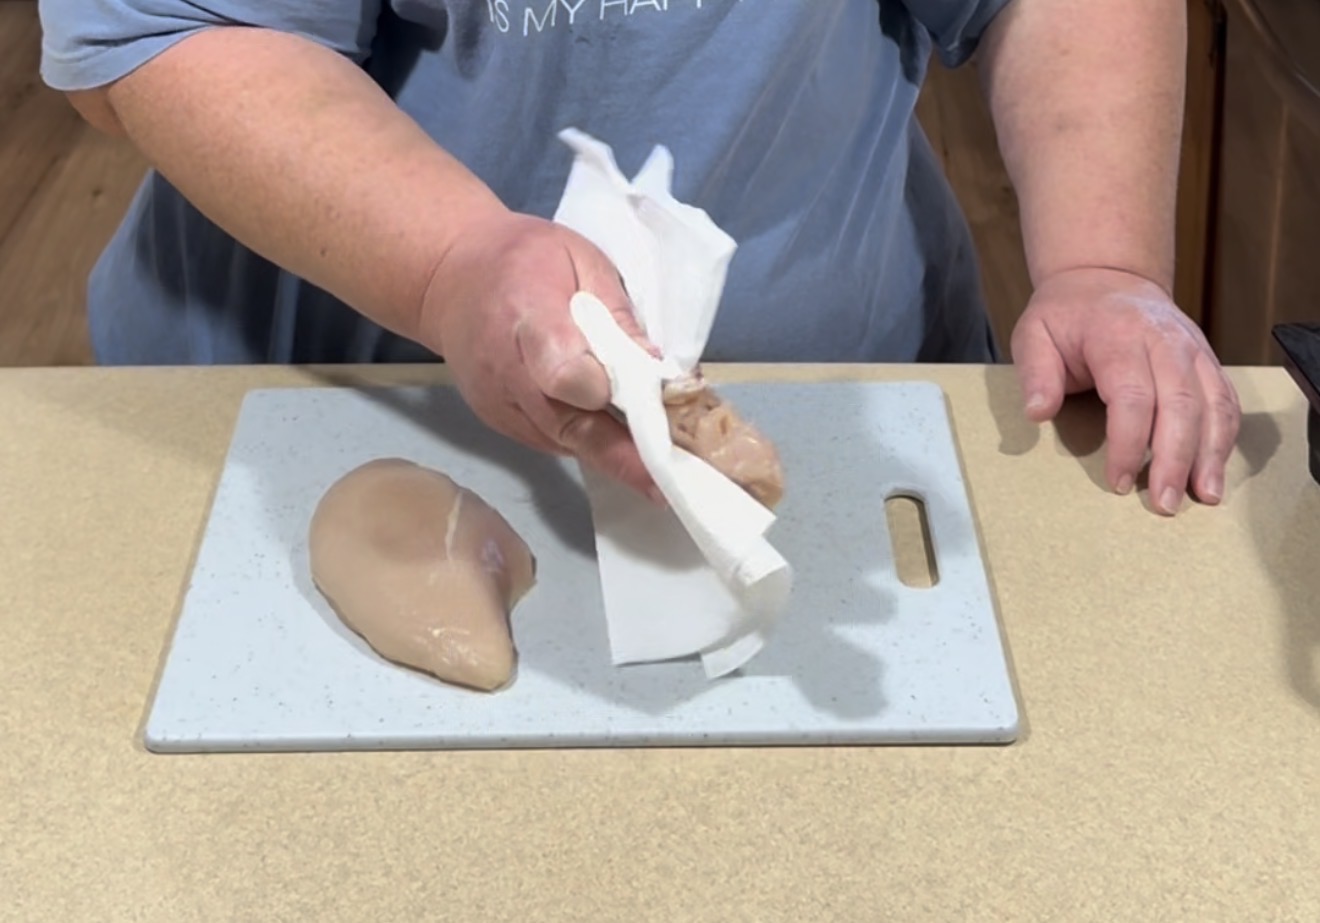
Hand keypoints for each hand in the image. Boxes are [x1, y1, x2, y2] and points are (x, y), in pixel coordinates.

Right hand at [419, 208, 659, 500]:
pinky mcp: (500, 422)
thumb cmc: (524, 259)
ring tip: (662, 474)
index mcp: (528, 316)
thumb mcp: (579, 259)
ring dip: (614, 458)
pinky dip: (589, 444)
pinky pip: (553, 441)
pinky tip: (624, 449)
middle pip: (569, 424)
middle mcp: (508, 372)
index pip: (563, 372)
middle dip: (623, 456)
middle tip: (668, 485)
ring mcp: (500, 404)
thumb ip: (617, 311)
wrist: (451, 278)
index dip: (604, 391)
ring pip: (565, 442)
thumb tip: (657, 366)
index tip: (649, 396)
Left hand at [1010, 266, 1240, 514]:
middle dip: (1174, 459)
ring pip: (1213, 404)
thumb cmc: (1066, 315)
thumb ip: (1035, 373)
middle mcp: (1165, 342)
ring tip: (1203, 497)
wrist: (1106, 278)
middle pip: (1181, 405)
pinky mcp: (1207, 361)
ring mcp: (1193, 350)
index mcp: (1119, 336)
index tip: (1116, 481)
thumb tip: (1038, 413)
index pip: (1132, 396)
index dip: (1126, 443)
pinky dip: (1226, 437)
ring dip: (1211, 454)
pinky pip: (1226, 400)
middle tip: (1164, 505)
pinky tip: (1216, 470)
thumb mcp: (1034, 334)